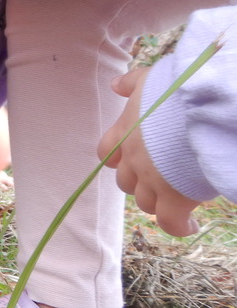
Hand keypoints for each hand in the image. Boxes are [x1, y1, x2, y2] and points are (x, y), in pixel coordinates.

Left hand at [98, 67, 200, 236]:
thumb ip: (131, 84)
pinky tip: (189, 225)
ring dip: (158, 203)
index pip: (107, 153)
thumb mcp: (150, 80)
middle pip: (126, 182)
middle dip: (141, 182)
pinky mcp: (175, 199)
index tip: (128, 160)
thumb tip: (115, 85)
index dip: (117, 158)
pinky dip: (177, 226)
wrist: (200, 110)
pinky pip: (170, 222)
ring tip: (177, 202)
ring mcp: (152, 181)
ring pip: (145, 202)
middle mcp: (133, 159)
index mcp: (125, 132)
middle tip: (163, 179)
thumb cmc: (176, 90)